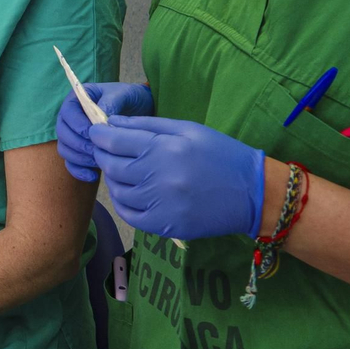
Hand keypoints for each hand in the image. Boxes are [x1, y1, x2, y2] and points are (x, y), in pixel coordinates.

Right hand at [55, 82, 153, 180]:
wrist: (138, 110)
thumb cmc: (128, 98)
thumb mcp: (123, 94)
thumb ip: (111, 102)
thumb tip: (101, 119)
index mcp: (77, 100)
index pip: (67, 113)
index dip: (77, 125)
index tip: (93, 133)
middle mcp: (70, 118)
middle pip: (62, 133)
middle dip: (79, 144)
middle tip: (97, 151)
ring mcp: (73, 136)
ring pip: (65, 150)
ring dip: (79, 158)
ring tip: (99, 162)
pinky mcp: (79, 151)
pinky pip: (71, 163)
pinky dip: (79, 171)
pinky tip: (94, 176)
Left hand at [90, 115, 264, 239]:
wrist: (253, 193)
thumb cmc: (220, 154)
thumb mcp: (186, 129)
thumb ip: (147, 125)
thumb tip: (112, 122)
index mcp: (163, 149)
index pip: (113, 141)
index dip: (99, 135)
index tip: (97, 132)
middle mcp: (158, 177)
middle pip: (111, 165)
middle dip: (104, 154)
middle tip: (108, 150)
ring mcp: (160, 205)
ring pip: (117, 190)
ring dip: (114, 178)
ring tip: (124, 170)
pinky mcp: (165, 226)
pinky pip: (129, 214)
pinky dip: (123, 202)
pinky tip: (131, 192)